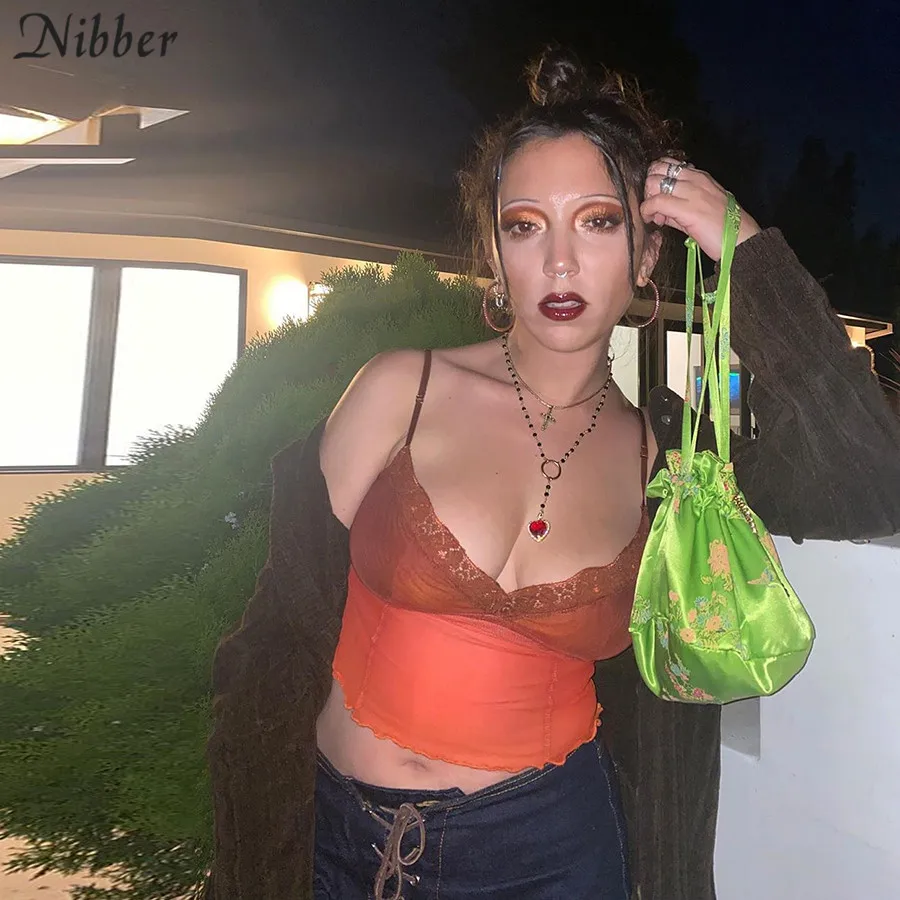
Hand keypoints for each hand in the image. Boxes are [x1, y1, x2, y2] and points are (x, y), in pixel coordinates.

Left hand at [641, 157, 760, 260]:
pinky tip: (652, 220)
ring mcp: (692, 192)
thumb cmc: (724, 229)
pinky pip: (657, 202)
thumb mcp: (701, 209)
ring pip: (654, 182)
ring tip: (655, 216)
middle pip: (658, 169)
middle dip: (649, 188)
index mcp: (700, 177)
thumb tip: (660, 211)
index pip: (669, 164)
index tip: (659, 198)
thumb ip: (679, 206)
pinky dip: (648, 210)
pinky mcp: (688, 209)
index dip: (657, 179)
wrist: (742, 240)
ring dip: (648, 199)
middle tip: (653, 208)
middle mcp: (695, 179)